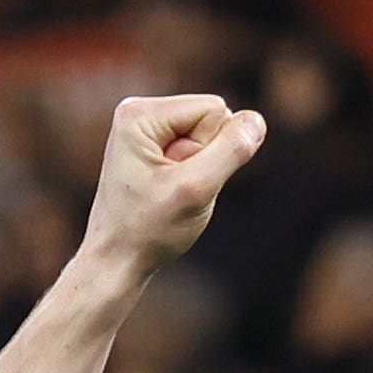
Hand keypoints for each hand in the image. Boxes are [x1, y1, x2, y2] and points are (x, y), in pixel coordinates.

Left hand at [74, 93, 266, 277]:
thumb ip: (230, 152)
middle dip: (205, 159)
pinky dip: (193, 177)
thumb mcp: (195, 190)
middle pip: (212, 120)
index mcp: (140, 113)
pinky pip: (197, 152)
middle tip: (175, 190)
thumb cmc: (147, 231)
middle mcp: (140, 112)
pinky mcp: (153, 147)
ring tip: (170, 194)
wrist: (116, 262)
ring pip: (208, 138)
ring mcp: (146, 130)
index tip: (179, 182)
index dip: (211, 151)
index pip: (215, 110)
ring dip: (200, 171)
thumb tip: (256, 120)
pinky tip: (169, 194)